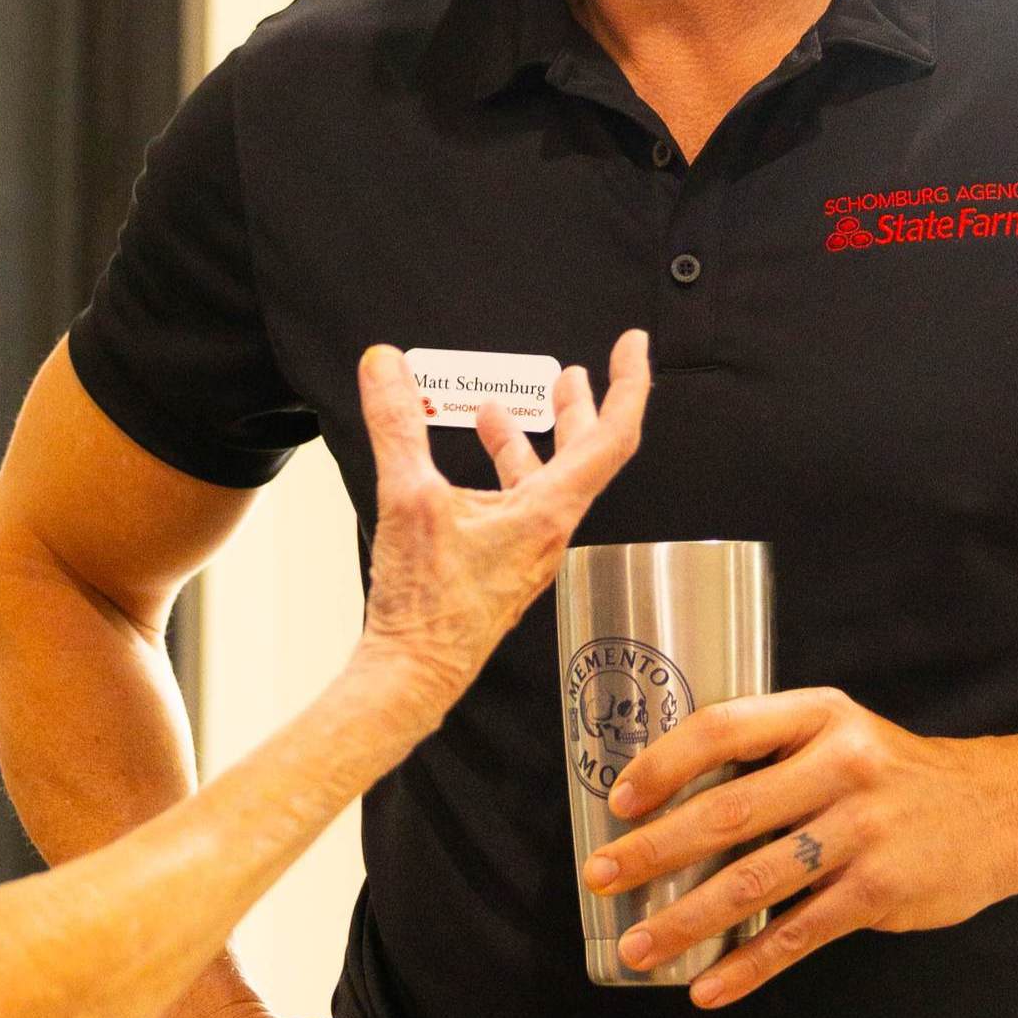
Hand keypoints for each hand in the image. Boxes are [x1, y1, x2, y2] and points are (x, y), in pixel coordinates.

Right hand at [354, 336, 650, 715]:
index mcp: (549, 511)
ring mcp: (528, 550)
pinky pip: (515, 504)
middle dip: (579, 407)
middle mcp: (549, 530)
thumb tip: (385, 364)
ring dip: (529, 440)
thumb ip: (397, 424)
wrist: (415, 671)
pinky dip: (500, 472)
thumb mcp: (408, 497)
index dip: (630, 383)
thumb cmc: (428, 604)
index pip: (613, 436)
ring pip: (545, 481)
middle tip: (575, 374)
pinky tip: (468, 466)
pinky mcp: (503, 565)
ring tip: (502, 409)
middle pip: (584, 455)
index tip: (632, 346)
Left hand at [585, 686, 1017, 1007]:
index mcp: (820, 716)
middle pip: (728, 812)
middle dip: (654, 850)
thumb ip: (773, 756)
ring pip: (755, 882)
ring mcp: (863, 831)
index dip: (663, 763)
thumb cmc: (895, 775)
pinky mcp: (880, 890)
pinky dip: (747, 966)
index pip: (724, 729)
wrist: (1003, 810)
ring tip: (637, 946)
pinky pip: (799, 934)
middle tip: (600, 878)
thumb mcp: (842, 735)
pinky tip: (707, 987)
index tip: (618, 799)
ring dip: (686, 920)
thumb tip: (669, 801)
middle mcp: (842, 767)